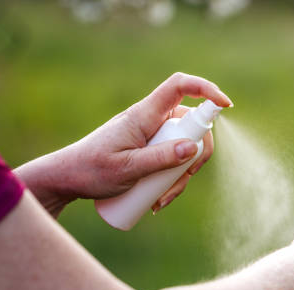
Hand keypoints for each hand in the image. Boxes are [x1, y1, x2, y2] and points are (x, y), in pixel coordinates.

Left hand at [15, 73, 231, 216]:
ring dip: (182, 175)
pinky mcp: (149, 149)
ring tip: (161, 200)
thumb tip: (195, 147)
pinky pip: (172, 158)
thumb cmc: (91, 170)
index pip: (180, 86)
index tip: (226, 105)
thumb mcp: (127, 169)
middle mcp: (151, 120)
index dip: (206, 89)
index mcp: (144, 114)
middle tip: (184, 181)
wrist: (67, 179)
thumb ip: (161, 158)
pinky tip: (158, 199)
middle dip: (196, 155)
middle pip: (191, 125)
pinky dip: (173, 178)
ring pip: (184, 147)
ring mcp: (151, 135)